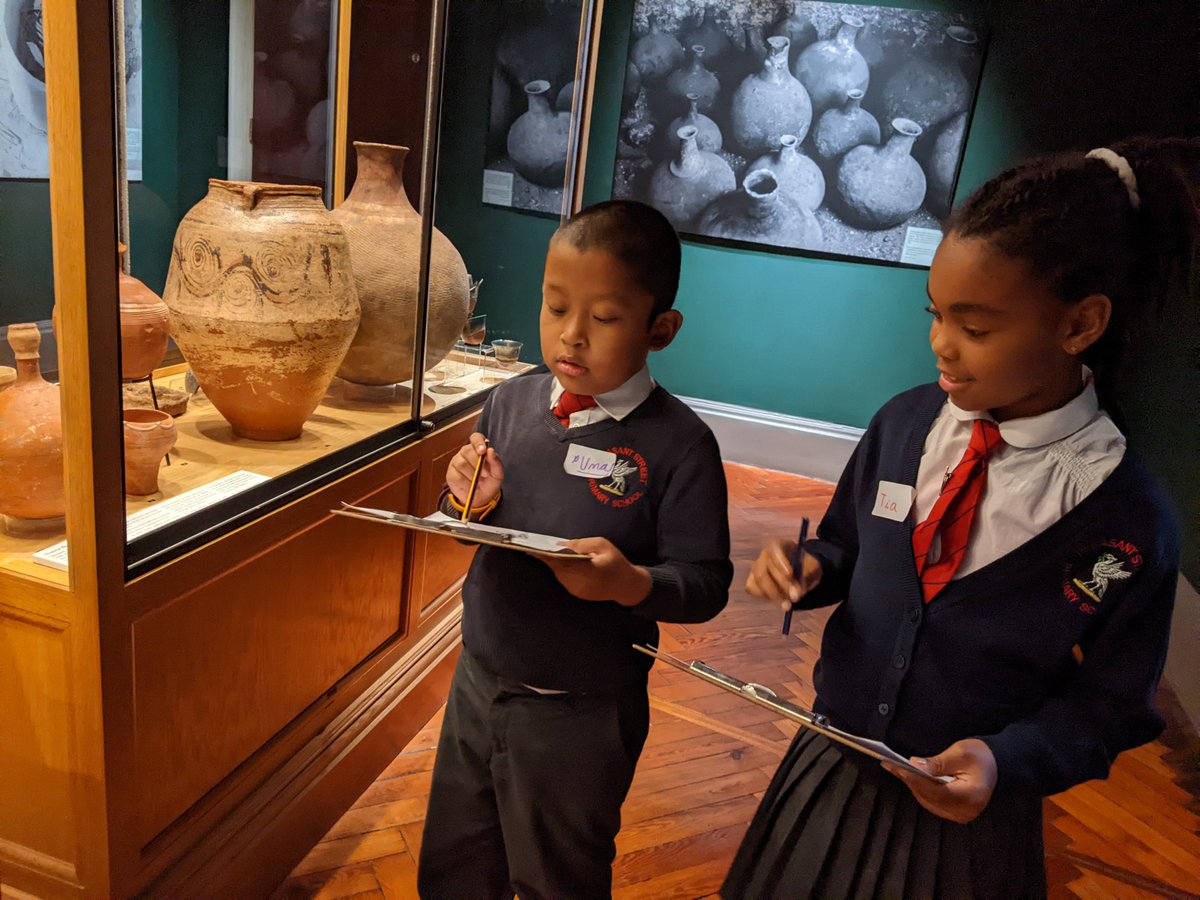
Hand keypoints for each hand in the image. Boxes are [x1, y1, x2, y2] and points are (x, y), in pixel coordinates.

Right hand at [446, 432, 503, 507]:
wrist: (481, 499)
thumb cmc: (489, 483)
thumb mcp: (497, 474)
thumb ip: (496, 463)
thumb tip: (490, 451)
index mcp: (478, 449)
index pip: (475, 438)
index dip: (478, 442)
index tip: (483, 451)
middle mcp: (465, 453)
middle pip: (466, 451)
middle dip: (477, 463)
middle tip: (485, 474)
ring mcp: (456, 462)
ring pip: (461, 464)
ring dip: (472, 475)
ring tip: (478, 482)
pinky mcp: (451, 474)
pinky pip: (457, 476)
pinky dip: (466, 484)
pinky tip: (470, 487)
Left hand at [543, 537, 652, 606]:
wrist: (625, 586)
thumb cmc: (616, 562)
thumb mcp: (603, 545)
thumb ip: (583, 544)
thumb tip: (562, 545)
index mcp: (589, 569)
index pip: (563, 562)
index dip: (547, 555)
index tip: (533, 549)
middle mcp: (581, 582)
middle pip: (557, 568)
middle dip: (547, 557)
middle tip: (534, 547)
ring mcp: (577, 590)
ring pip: (559, 574)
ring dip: (553, 563)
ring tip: (544, 552)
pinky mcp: (577, 594)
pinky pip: (564, 579)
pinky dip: (561, 570)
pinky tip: (559, 562)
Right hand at [745, 539, 822, 610]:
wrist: (803, 574)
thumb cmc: (807, 568)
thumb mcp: (812, 570)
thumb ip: (805, 580)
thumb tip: (795, 595)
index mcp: (779, 545)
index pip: (775, 551)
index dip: (780, 563)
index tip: (791, 576)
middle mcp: (764, 555)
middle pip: (765, 571)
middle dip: (781, 586)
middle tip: (795, 597)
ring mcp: (756, 567)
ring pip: (758, 582)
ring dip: (775, 595)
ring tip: (790, 601)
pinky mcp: (751, 580)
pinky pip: (753, 589)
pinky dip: (766, 597)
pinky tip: (779, 599)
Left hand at [882, 738, 997, 823]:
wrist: (995, 765)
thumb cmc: (980, 756)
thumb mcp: (960, 753)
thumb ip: (938, 762)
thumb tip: (915, 766)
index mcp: (971, 796)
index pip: (936, 791)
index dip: (915, 779)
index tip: (898, 767)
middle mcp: (966, 811)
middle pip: (930, 797)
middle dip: (910, 780)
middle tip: (890, 764)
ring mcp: (961, 815)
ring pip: (928, 801)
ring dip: (912, 784)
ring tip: (895, 768)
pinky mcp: (955, 813)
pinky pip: (932, 802)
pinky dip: (920, 789)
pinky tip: (909, 776)